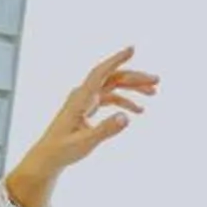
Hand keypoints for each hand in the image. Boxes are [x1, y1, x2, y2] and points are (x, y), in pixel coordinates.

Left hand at [5, 46, 156, 206]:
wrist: (48, 157)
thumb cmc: (62, 150)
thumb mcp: (85, 142)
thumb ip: (106, 130)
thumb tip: (127, 118)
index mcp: (80, 99)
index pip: (100, 73)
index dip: (116, 59)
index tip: (132, 49)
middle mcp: (83, 95)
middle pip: (112, 78)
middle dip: (135, 78)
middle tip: (157, 81)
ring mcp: (85, 101)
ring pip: (113, 87)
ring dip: (133, 88)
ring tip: (153, 94)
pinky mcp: (88, 108)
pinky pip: (109, 98)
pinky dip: (124, 102)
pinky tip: (137, 111)